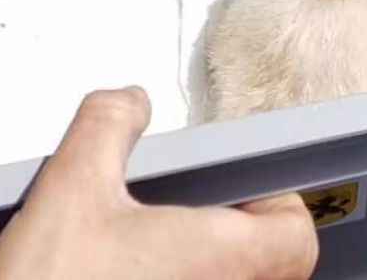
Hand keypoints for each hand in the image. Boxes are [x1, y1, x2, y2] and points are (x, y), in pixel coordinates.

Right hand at [0, 87, 318, 279]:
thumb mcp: (71, 186)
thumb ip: (109, 124)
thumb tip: (128, 103)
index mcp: (217, 259)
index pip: (295, 237)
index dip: (280, 205)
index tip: (247, 187)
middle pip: (273, 270)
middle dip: (243, 235)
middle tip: (201, 217)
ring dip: (211, 268)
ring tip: (162, 252)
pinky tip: (136, 277)